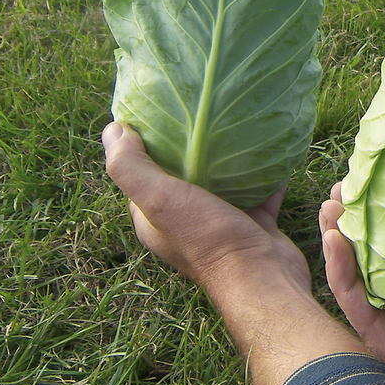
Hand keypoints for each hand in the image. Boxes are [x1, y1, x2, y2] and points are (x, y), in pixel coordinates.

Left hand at [102, 121, 307, 293]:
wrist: (263, 278)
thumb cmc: (209, 239)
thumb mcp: (159, 199)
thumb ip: (131, 167)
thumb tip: (112, 128)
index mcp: (156, 219)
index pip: (140, 174)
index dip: (142, 144)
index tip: (154, 110)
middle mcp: (186, 221)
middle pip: (183, 174)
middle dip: (189, 144)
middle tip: (199, 106)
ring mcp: (222, 223)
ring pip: (223, 180)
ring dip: (228, 155)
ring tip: (235, 118)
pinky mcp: (255, 223)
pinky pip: (259, 188)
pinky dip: (265, 169)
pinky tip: (273, 143)